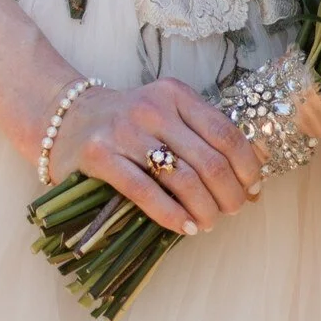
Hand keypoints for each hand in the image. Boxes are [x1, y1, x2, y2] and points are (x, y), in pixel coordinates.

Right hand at [47, 77, 268, 234]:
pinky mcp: (101, 155)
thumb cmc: (128, 123)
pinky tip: (184, 227)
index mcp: (174, 93)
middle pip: (209, 160)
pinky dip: (171, 215)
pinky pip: (145, 192)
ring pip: (181, 179)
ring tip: (208, 223)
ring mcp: (125, 131)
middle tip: (232, 211)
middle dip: (229, 194)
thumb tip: (254, 172)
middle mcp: (152, 108)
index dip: (246, 166)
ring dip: (204, 209)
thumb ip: (204, 135)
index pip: (225, 133)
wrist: (66, 117)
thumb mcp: (167, 114)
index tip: (253, 189)